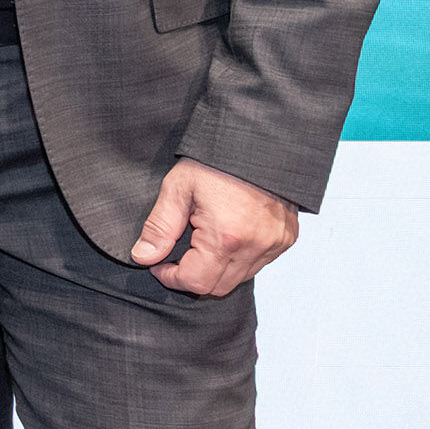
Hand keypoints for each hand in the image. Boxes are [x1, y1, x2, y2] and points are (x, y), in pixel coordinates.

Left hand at [130, 158, 298, 295]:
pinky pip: (257, 264)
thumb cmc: (216, 161)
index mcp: (226, 237)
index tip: (158, 263)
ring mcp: (275, 245)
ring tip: (201, 240)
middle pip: (218, 287)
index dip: (171, 277)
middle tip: (177, 253)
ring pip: (239, 278)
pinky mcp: (286, 239)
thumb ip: (159, 227)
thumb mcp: (178, 187)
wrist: (261, 141)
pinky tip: (226, 236)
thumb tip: (143, 257)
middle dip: (192, 276)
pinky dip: (238, 260)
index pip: (195, 282)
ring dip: (215, 269)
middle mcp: (256, 247)